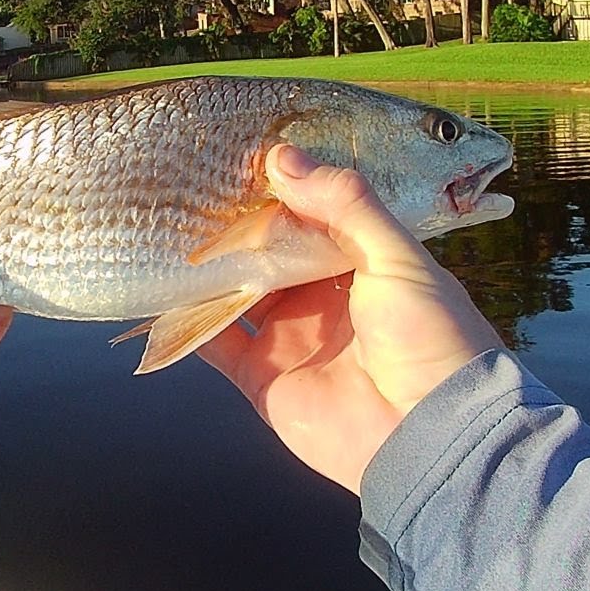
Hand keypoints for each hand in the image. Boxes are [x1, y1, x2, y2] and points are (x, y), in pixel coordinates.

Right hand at [199, 145, 502, 493]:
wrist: (426, 434)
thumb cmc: (427, 336)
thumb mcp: (397, 256)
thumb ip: (345, 203)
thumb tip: (282, 156)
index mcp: (359, 263)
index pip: (309, 217)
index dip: (278, 190)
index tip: (240, 158)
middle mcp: (318, 296)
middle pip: (265, 252)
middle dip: (234, 226)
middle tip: (192, 186)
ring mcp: (287, 336)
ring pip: (233, 292)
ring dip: (206, 268)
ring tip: (167, 229)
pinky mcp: (260, 376)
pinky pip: (215, 344)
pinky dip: (188, 322)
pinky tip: (162, 290)